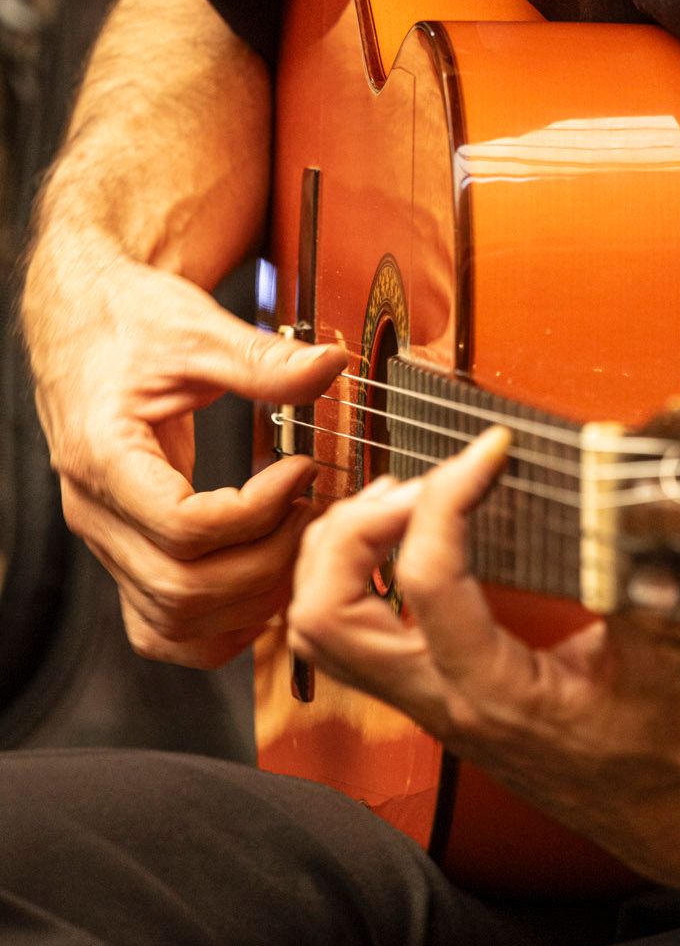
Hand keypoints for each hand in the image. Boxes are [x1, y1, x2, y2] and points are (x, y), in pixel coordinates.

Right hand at [26, 233, 345, 668]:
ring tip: (294, 546)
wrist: (82, 318)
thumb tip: (330, 366)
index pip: (183, 528)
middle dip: (264, 563)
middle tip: (310, 514)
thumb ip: (263, 359)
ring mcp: (105, 538)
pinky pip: (159, 624)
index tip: (299, 472)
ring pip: (170, 621)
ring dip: (246, 601)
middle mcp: (95, 511)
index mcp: (104, 455)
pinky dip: (213, 627)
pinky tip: (259, 590)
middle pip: (181, 588)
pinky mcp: (123, 547)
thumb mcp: (198, 328)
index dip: (256, 513)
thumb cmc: (128, 320)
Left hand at [288, 430, 679, 888]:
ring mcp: (429, 703)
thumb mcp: (658, 657)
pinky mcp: (432, 697)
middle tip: (423, 483)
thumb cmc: (667, 748)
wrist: (672, 814)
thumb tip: (623, 499)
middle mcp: (444, 702)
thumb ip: (628, 580)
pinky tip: (406, 539)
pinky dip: (353, 576)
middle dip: (358, 528)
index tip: (492, 451)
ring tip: (408, 501)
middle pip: (328, 615)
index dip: (449, 495)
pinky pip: (350, 637)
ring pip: (320, 630)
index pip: (428, 580)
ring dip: (344, 551)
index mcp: (499, 693)